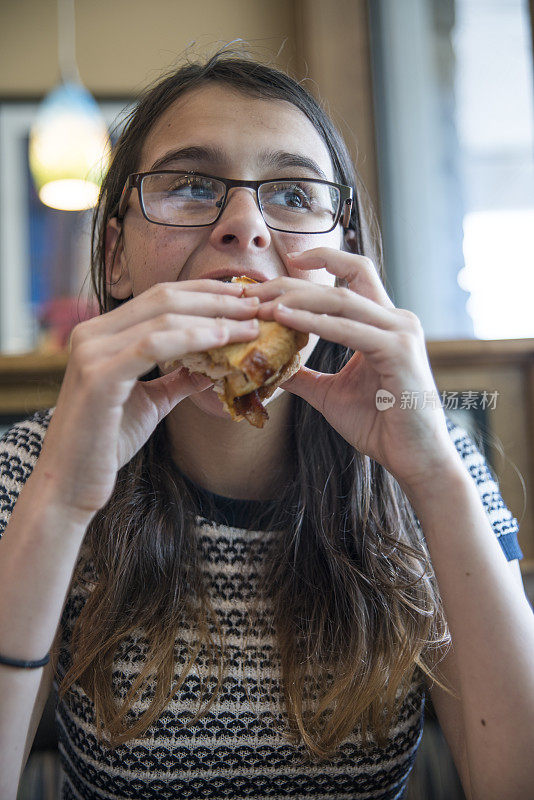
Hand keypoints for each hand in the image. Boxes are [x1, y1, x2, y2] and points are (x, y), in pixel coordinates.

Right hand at [36, 280, 259, 517]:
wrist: (71, 484)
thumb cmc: (107, 442)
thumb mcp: (151, 402)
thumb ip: (177, 378)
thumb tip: (212, 365)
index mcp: (101, 333)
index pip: (159, 297)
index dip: (205, 292)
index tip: (245, 297)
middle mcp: (92, 333)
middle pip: (164, 299)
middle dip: (216, 299)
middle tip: (257, 304)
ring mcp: (92, 352)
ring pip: (163, 318)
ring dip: (214, 318)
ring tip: (251, 324)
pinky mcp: (99, 376)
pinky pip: (153, 345)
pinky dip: (192, 338)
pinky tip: (223, 340)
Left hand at [244, 248, 459, 489]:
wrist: (414, 458)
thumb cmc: (379, 426)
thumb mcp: (331, 394)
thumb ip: (305, 374)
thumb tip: (270, 366)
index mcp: (385, 324)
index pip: (355, 276)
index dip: (325, 259)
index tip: (288, 261)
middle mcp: (397, 320)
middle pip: (341, 284)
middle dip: (293, 283)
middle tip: (254, 290)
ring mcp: (400, 333)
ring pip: (341, 300)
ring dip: (297, 299)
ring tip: (261, 304)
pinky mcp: (398, 351)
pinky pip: (347, 329)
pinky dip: (313, 322)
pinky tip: (284, 318)